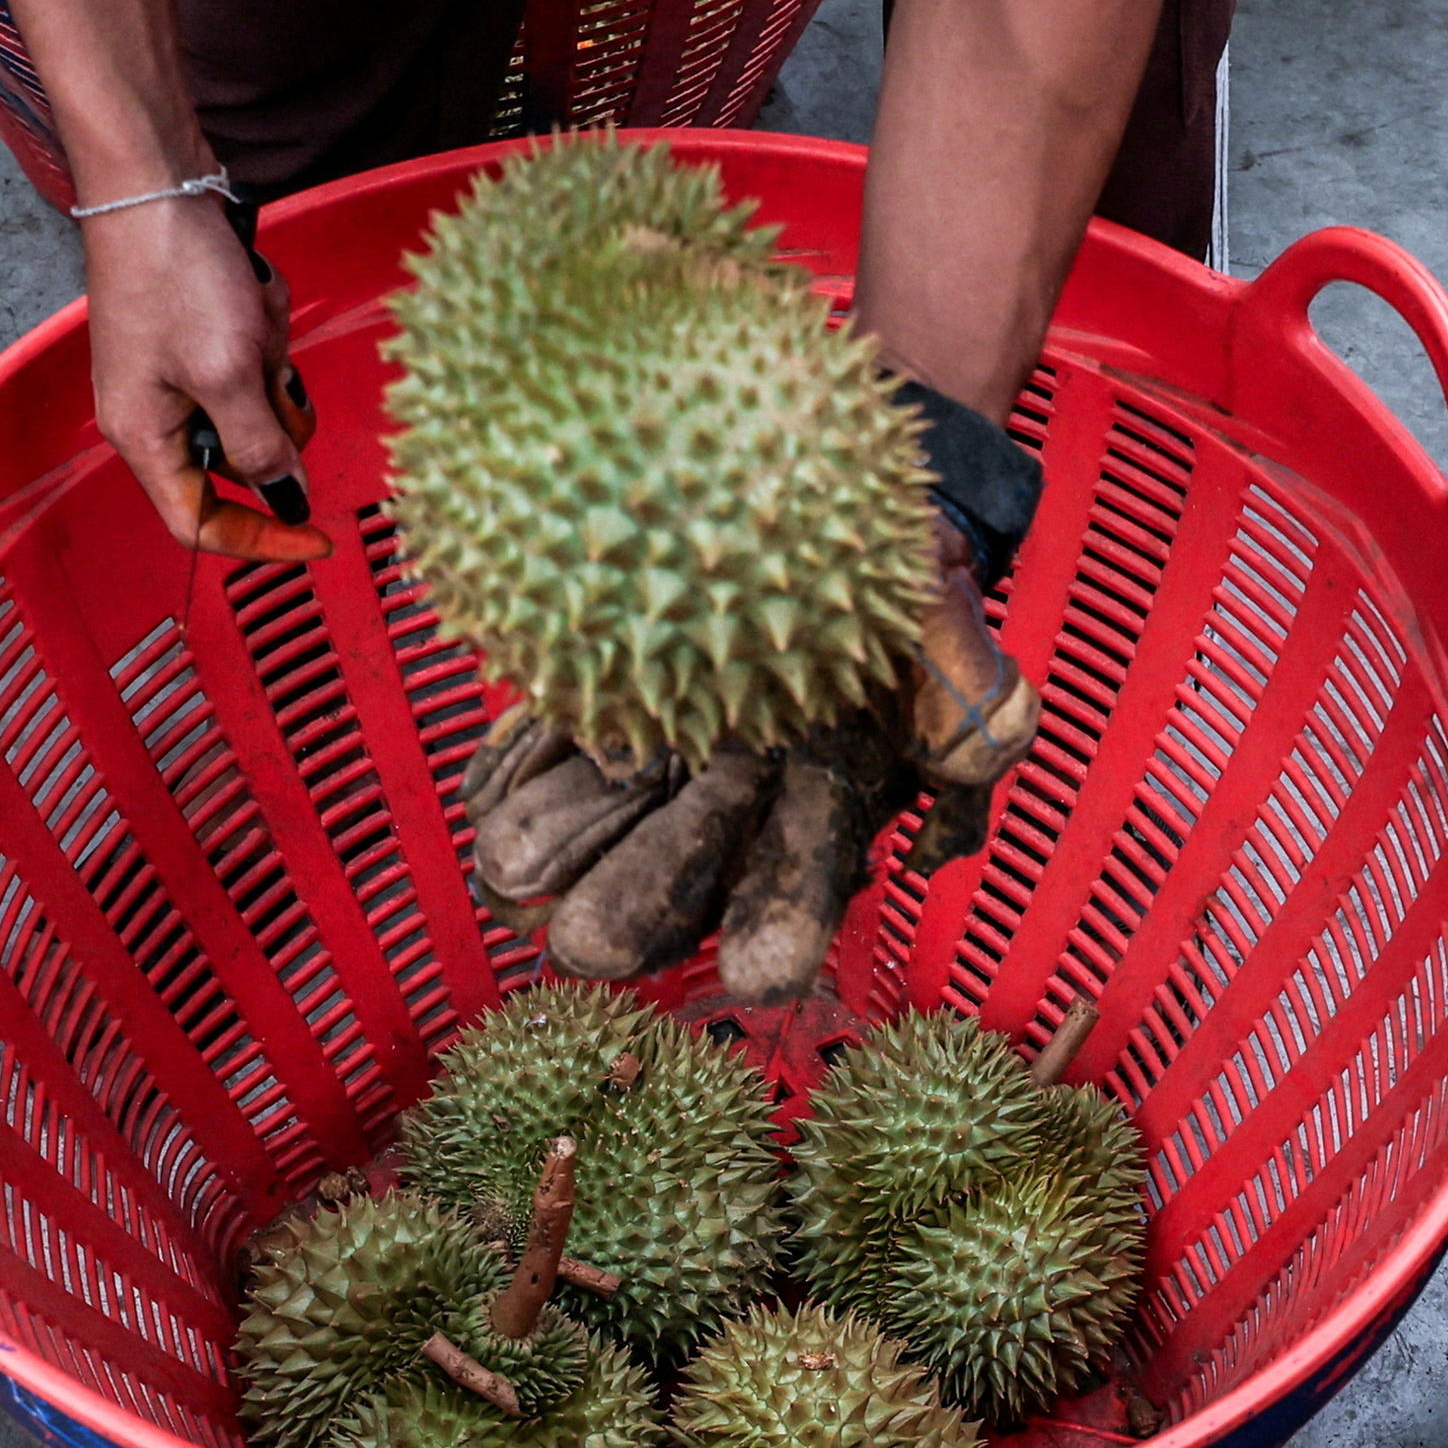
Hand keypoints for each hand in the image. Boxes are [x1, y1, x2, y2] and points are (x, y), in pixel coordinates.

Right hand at [82, 195, 325, 562]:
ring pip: (259, 400)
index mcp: (145, 438)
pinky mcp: (200, 334)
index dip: (262, 540)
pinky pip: (255, 354)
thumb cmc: (173, 271)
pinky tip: (251, 287)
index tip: (319, 536)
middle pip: (243, 456)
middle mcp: (156, 415)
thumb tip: (289, 497)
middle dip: (271, 408)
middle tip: (267, 361)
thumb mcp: (229, 372)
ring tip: (252, 308)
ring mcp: (179, 372)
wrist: (154, 178)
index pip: (201, 524)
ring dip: (271, 356)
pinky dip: (265, 324)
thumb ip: (262, 446)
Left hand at [466, 504, 1049, 1005]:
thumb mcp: (946, 617)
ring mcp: (661, 748)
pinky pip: (553, 741)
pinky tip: (482, 796)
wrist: (807, 472)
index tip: (761, 976)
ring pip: (607, 816)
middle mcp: (736, 795)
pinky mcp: (594, 689)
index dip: (782, 925)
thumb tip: (965, 780)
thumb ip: (965, 698)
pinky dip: (519, 769)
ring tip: (507, 870)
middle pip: (685, 866)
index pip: (803, 878)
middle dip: (636, 908)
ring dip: (557, 849)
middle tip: (585, 945)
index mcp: (821, 797)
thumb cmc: (890, 557)